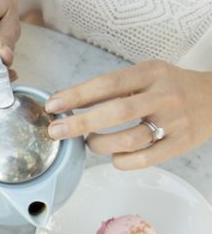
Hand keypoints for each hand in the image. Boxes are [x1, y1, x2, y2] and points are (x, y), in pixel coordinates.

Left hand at [44, 61, 211, 168]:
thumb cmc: (172, 87)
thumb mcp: (148, 75)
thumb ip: (116, 88)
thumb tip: (71, 103)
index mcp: (151, 73)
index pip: (107, 84)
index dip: (77, 95)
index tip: (53, 104)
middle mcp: (163, 95)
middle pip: (115, 112)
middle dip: (80, 124)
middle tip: (56, 131)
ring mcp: (173, 121)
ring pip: (128, 140)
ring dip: (99, 144)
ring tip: (90, 143)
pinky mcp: (180, 144)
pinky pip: (143, 159)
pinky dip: (121, 160)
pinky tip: (114, 156)